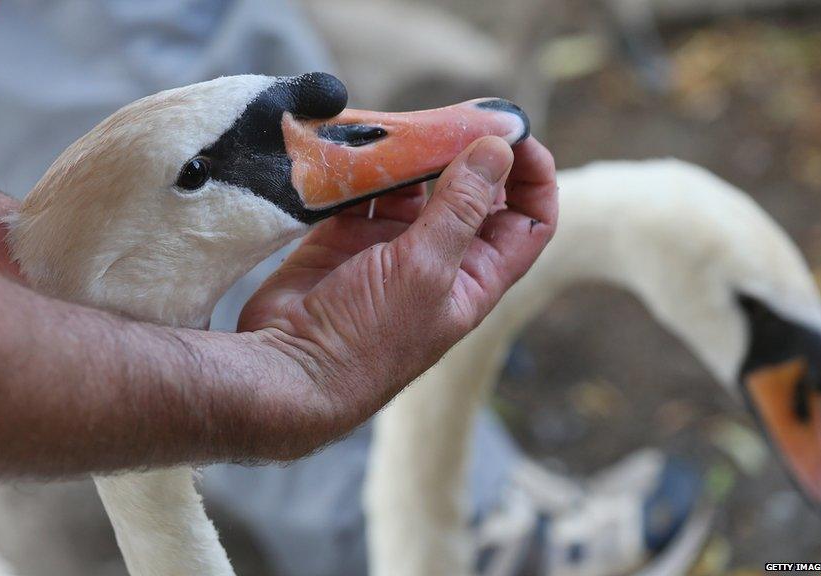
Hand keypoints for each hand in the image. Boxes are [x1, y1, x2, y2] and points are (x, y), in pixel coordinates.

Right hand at [240, 136, 556, 437]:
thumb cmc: (366, 339)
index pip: (527, 221)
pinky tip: (361, 144)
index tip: (516, 135)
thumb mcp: (426, 270)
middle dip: (469, 152)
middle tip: (459, 113)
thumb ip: (461, 207)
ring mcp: (388, 249)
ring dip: (414, 154)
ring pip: (414, 186)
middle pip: (471, 193)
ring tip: (409, 124)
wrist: (287, 371)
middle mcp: (437, 260)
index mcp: (474, 278)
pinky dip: (363, 167)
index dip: (532, 177)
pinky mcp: (342, 239)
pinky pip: (362, 190)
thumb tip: (499, 148)